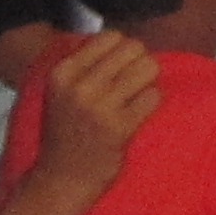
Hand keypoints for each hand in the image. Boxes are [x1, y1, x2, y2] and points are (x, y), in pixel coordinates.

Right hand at [31, 29, 160, 191]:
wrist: (62, 178)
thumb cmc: (66, 132)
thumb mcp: (61, 90)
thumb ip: (85, 63)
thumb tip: (124, 40)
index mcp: (63, 72)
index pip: (111, 36)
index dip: (123, 50)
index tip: (120, 68)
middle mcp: (80, 86)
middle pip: (134, 48)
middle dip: (140, 62)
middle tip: (133, 82)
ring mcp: (101, 106)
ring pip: (149, 68)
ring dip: (148, 81)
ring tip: (136, 96)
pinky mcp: (121, 127)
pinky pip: (154, 96)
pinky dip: (151, 102)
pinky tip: (137, 114)